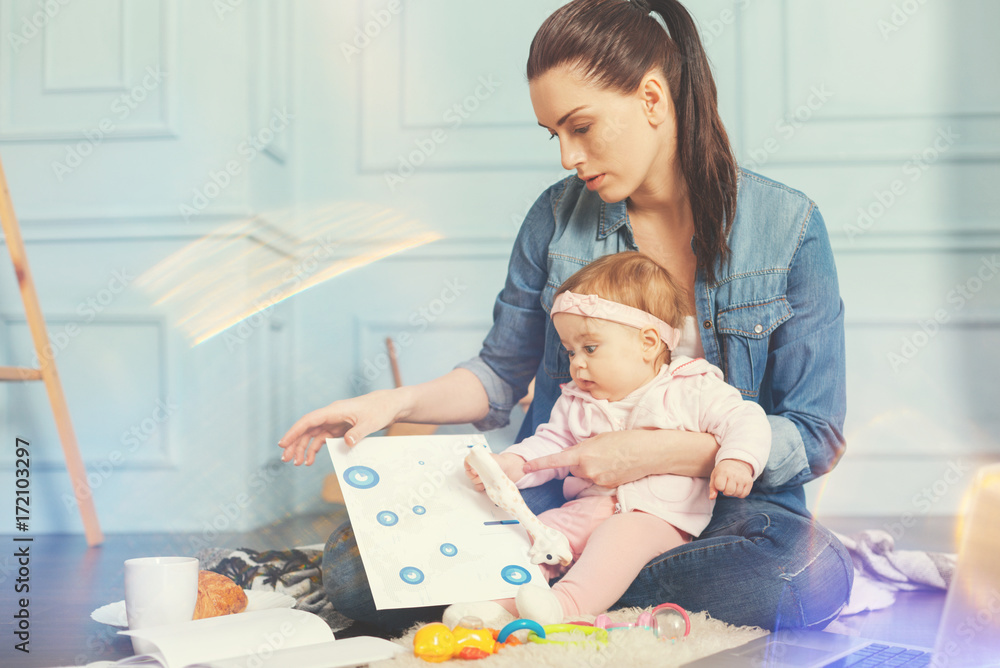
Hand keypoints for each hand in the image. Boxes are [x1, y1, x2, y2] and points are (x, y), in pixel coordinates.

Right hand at [278, 389, 404, 465]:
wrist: (390, 405)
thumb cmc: (380, 409)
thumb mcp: (371, 422)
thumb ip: (358, 432)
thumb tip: (346, 442)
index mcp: (335, 410)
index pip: (309, 420)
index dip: (294, 431)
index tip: (283, 443)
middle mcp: (331, 415)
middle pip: (307, 428)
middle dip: (295, 443)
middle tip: (286, 459)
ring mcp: (334, 421)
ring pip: (313, 435)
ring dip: (303, 448)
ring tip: (297, 463)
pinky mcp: (339, 428)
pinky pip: (322, 438)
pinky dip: (315, 448)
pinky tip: (309, 460)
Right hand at [464, 453, 525, 490]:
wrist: (509, 469)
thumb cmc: (500, 463)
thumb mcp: (491, 459)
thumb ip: (482, 463)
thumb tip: (473, 471)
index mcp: (477, 460)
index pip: (467, 462)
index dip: (468, 466)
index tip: (473, 470)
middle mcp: (477, 468)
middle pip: (468, 473)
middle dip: (475, 475)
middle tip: (482, 475)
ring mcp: (479, 477)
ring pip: (473, 481)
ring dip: (479, 481)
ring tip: (487, 479)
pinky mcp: (483, 484)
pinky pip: (477, 488)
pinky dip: (481, 487)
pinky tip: (486, 485)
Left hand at [520, 431, 648, 487]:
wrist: (649, 452)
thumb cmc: (627, 439)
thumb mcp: (601, 438)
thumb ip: (584, 447)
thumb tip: (574, 455)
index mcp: (583, 453)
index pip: (555, 460)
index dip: (539, 464)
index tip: (526, 467)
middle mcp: (587, 469)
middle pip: (573, 468)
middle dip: (579, 462)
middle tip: (597, 453)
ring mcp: (597, 480)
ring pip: (585, 475)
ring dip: (591, 469)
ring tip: (610, 458)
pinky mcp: (607, 486)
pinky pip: (597, 480)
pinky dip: (602, 474)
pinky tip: (616, 466)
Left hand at [709, 459, 753, 498]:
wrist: (736, 462)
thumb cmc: (722, 471)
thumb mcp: (715, 476)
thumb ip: (712, 488)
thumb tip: (711, 498)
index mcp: (723, 472)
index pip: (720, 487)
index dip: (719, 487)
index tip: (720, 482)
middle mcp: (734, 474)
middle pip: (729, 492)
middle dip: (726, 492)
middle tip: (726, 486)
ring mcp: (743, 478)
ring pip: (737, 494)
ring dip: (733, 493)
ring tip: (732, 486)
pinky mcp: (749, 481)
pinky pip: (744, 495)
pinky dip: (739, 494)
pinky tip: (737, 488)